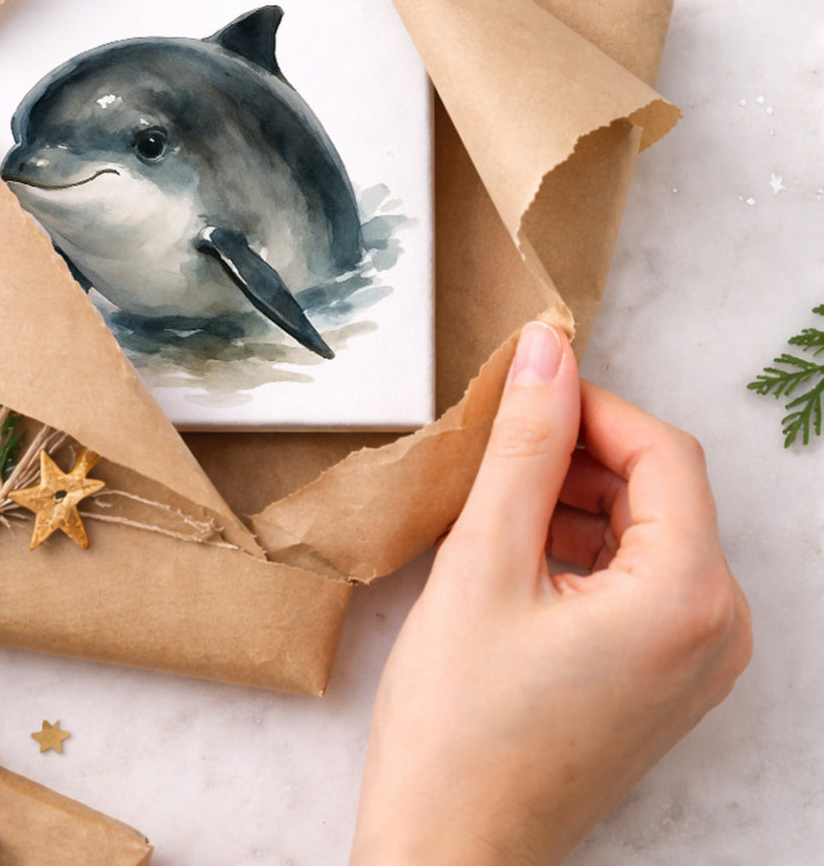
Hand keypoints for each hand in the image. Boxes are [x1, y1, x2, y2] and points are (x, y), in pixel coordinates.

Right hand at [351, 321, 752, 865]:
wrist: (450, 850)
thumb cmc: (459, 725)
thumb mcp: (483, 562)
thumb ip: (523, 446)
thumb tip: (547, 352)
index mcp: (689, 597)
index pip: (662, 451)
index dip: (589, 406)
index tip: (519, 392)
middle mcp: (717, 631)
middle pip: (659, 490)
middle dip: (577, 456)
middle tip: (491, 454)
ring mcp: (696, 662)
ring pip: (645, 532)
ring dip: (573, 501)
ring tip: (491, 509)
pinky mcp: (664, 680)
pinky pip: (638, 581)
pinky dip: (580, 550)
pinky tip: (512, 558)